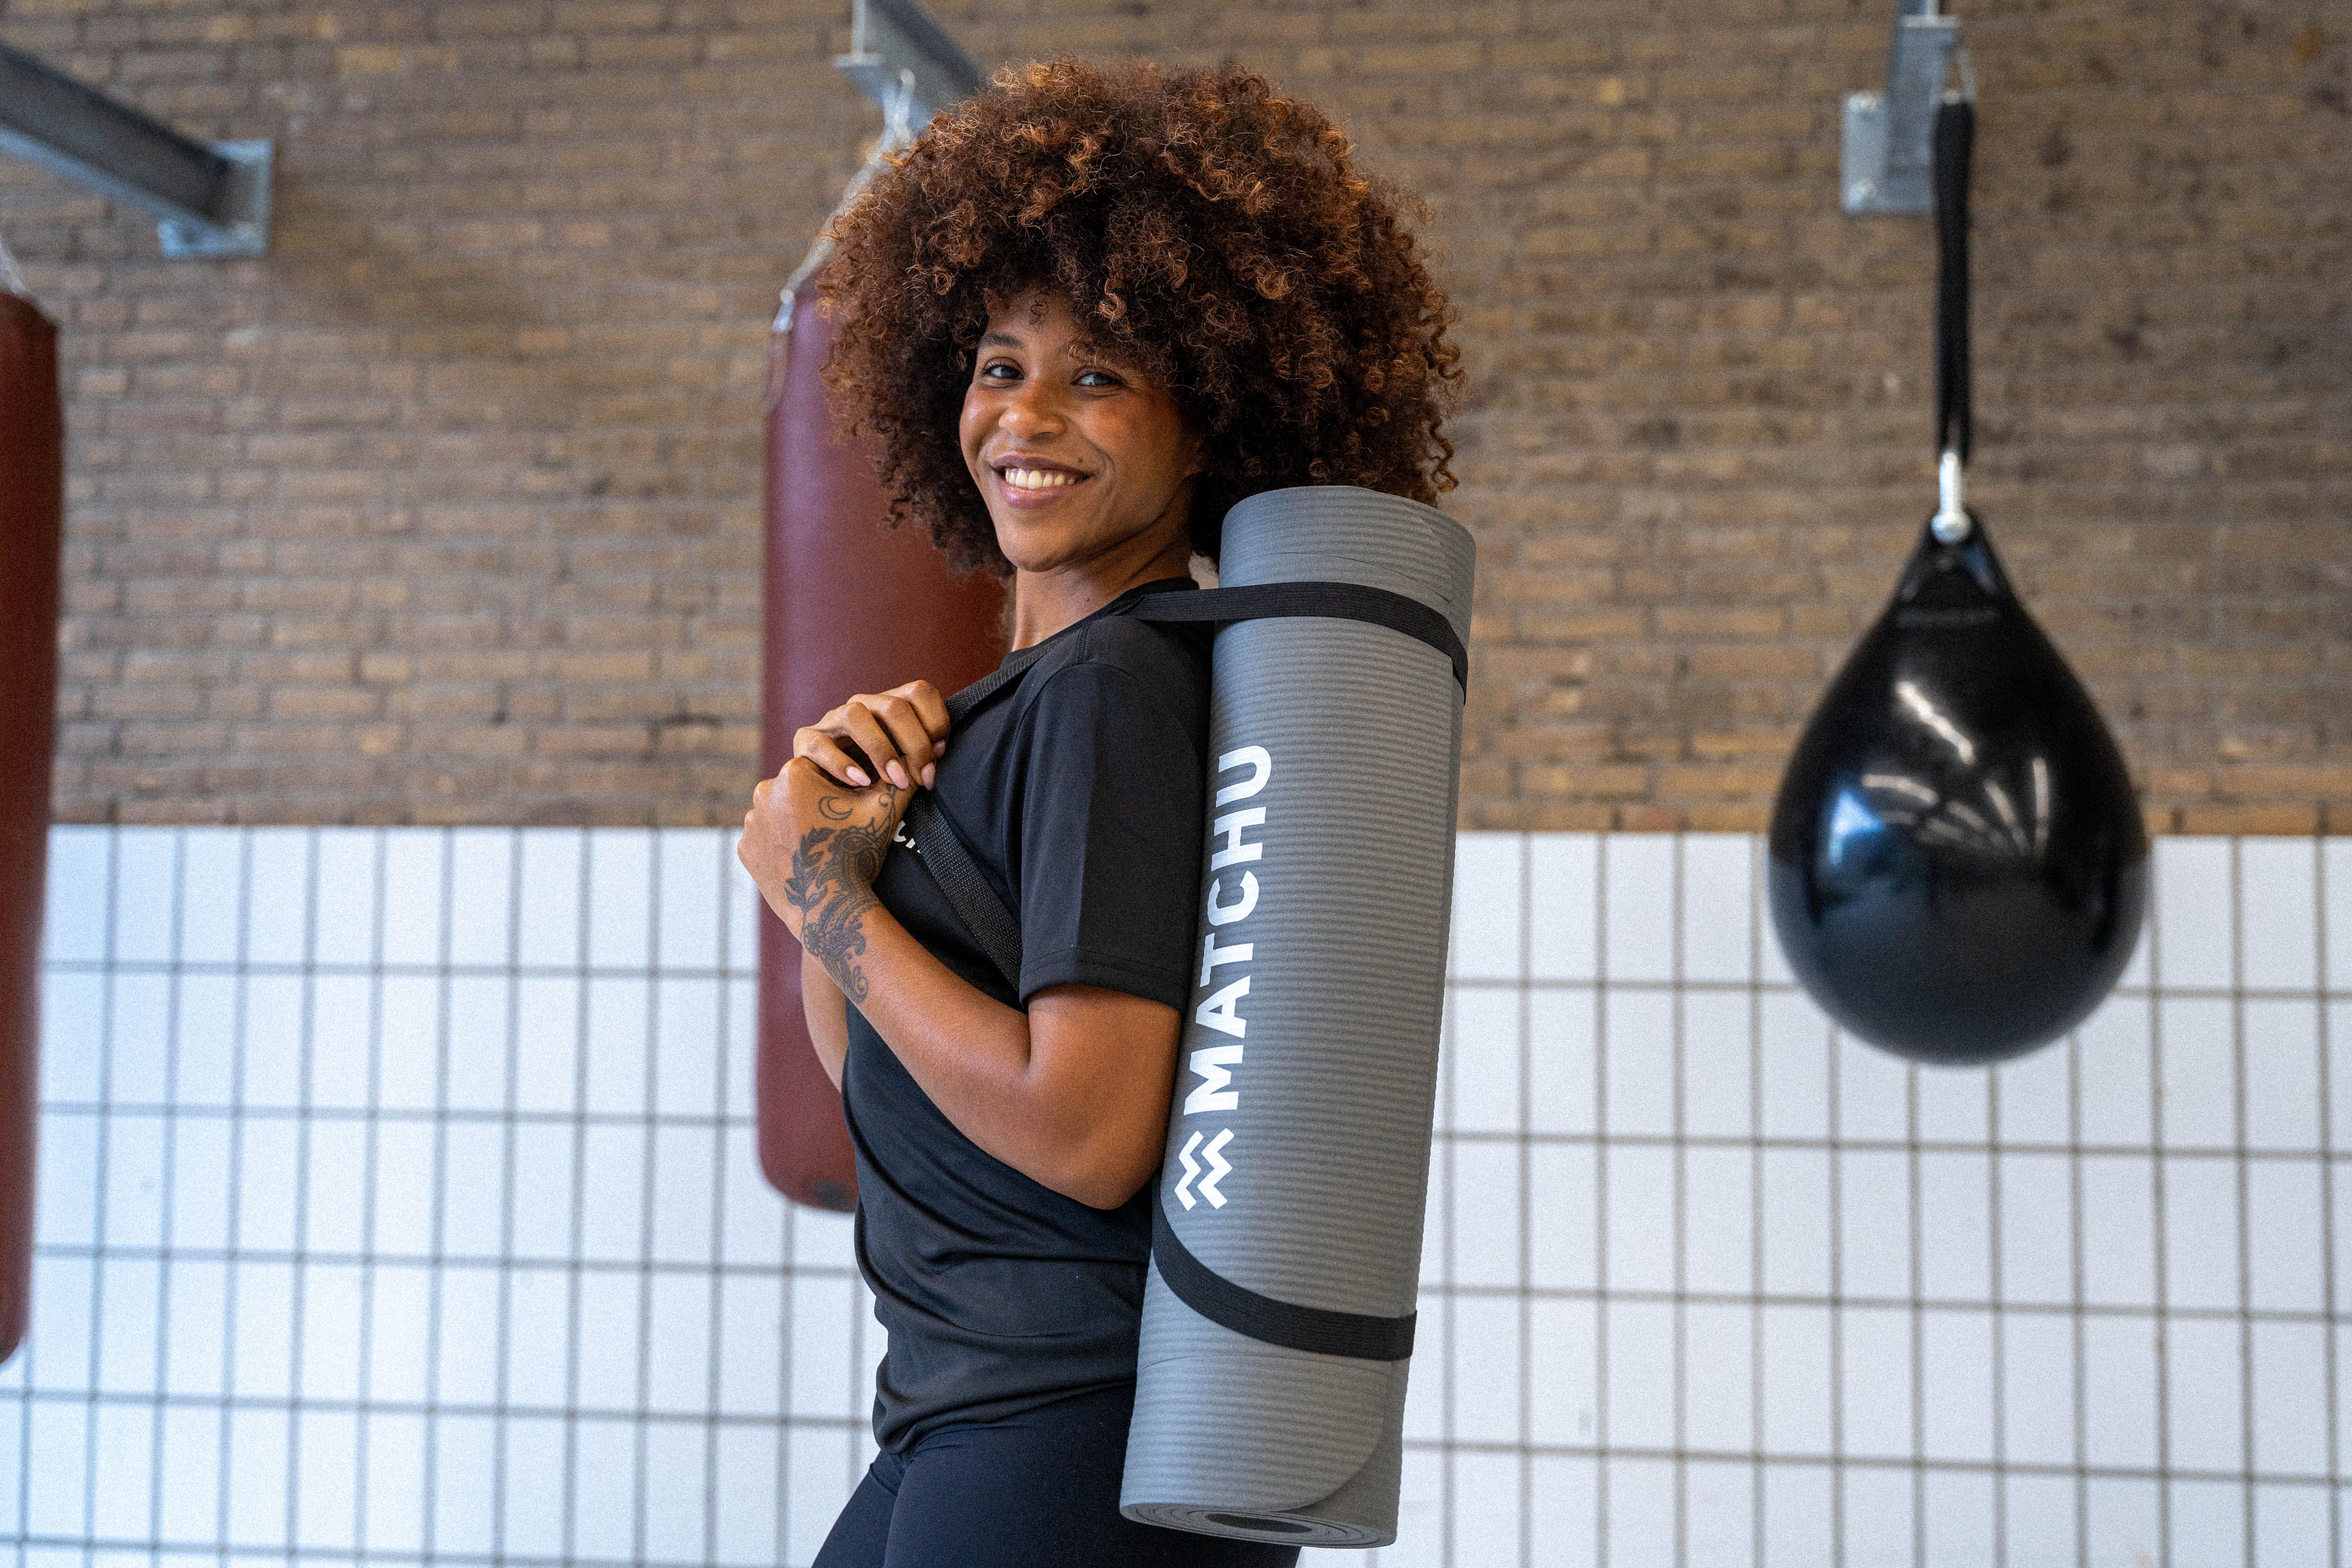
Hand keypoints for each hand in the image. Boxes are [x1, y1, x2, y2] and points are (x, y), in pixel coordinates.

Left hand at [736, 758, 909, 1003]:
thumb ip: (903, 779)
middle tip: (837, 831)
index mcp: (794, 772)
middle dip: (816, 805)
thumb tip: (925, 759)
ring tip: (820, 847)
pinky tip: (802, 860)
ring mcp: (751, 823)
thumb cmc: (857, 853)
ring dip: (796, 824)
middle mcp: (764, 791)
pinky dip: (781, 846)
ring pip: (779, 814)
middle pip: (797, 791)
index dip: (840, 788)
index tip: (851, 808)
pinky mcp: (745, 849)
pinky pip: (765, 839)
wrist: (829, 907)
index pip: (821, 770)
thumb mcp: (884, 811)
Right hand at [795, 680, 949, 791]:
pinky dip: (842, 764)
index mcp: (889, 705)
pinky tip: (861, 782)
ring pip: (854, 715)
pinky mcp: (806, 740)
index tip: (940, 755)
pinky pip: (820, 744)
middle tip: (923, 778)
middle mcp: (862, 706)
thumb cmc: (877, 780)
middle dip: (915, 744)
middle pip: (893, 706)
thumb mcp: (905, 763)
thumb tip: (939, 753)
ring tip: (895, 780)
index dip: (936, 721)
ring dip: (880, 750)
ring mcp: (832, 720)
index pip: (919, 691)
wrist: (830, 796)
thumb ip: (921, 754)